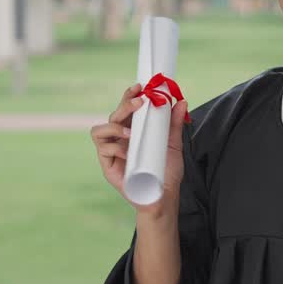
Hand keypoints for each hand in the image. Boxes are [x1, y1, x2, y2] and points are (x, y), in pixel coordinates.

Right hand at [90, 82, 188, 219]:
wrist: (164, 196)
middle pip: (114, 115)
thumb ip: (174, 124)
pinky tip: (128, 152)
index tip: (140, 87)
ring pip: (99, 130)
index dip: (129, 96)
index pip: (126, 109)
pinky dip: (115, 147)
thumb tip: (182, 101)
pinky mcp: (108, 166)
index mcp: (133, 131)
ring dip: (114, 126)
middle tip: (140, 102)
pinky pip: (103, 149)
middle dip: (125, 105)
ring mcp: (112, 151)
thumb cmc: (167, 171)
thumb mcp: (173, 144)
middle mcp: (119, 138)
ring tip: (130, 132)